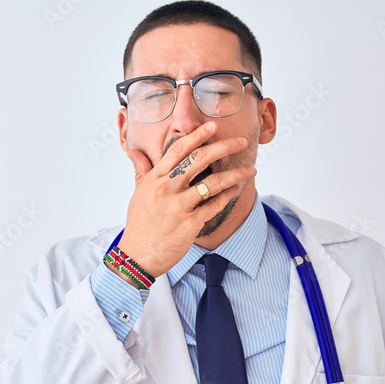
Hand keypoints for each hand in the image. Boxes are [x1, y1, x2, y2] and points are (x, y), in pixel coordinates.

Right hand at [117, 122, 255, 278]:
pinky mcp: (190, 224)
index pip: (178, 150)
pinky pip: (214, 206)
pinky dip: (228, 196)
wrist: (137, 257)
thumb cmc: (139, 226)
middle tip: (240, 142)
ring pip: (213, 183)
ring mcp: (179, 207)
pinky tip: (237, 189)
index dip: (197, 135)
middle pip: (199, 160)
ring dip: (236, 174)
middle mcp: (166, 189)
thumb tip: (134, 151)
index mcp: (154, 179)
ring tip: (251, 170)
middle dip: (224, 147)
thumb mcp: (137, 195)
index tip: (212, 126)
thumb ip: (141, 171)